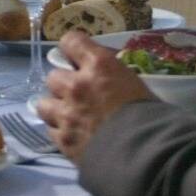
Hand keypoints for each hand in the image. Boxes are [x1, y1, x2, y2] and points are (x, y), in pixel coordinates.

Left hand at [36, 30, 155, 159]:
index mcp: (99, 65)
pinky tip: (71, 135)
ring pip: (43, 103)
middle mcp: (76, 85)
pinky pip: (50, 130)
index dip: (72, 49)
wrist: (146, 154)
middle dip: (63, 84)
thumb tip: (109, 75)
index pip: (71, 41)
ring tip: (67, 115)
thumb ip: (115, 76)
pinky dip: (59, 131)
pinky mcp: (63, 140)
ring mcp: (66, 113)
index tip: (76, 56)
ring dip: (54, 107)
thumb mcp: (136, 84)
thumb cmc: (151, 116)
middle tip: (77, 93)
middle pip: (53, 76)